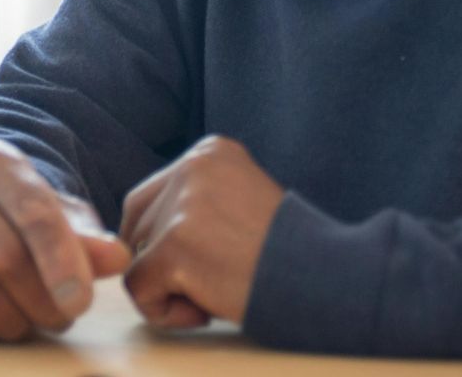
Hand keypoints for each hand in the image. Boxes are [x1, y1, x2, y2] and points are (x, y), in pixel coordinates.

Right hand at [0, 139, 131, 342]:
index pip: (32, 212)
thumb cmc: (22, 214)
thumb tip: (115, 258)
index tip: (82, 301)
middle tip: (65, 315)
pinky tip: (1, 324)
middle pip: (3, 256)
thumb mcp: (60, 213)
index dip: (61, 261)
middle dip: (43, 299)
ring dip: (16, 320)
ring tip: (37, 321)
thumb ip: (88, 237)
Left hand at [119, 135, 283, 328]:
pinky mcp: (174, 246)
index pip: (150, 196)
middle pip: (137, 223)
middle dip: (158, 262)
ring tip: (214, 294)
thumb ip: (196, 203)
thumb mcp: (242, 201)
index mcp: (210, 151)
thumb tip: (137, 233)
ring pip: (137, 257)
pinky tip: (204, 310)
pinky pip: (139, 287)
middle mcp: (191, 167)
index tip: (202, 262)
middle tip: (205, 284)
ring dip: (167, 287)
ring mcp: (181, 205)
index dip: (161, 239)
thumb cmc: (289, 255)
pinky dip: (163, 310)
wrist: (325, 281)